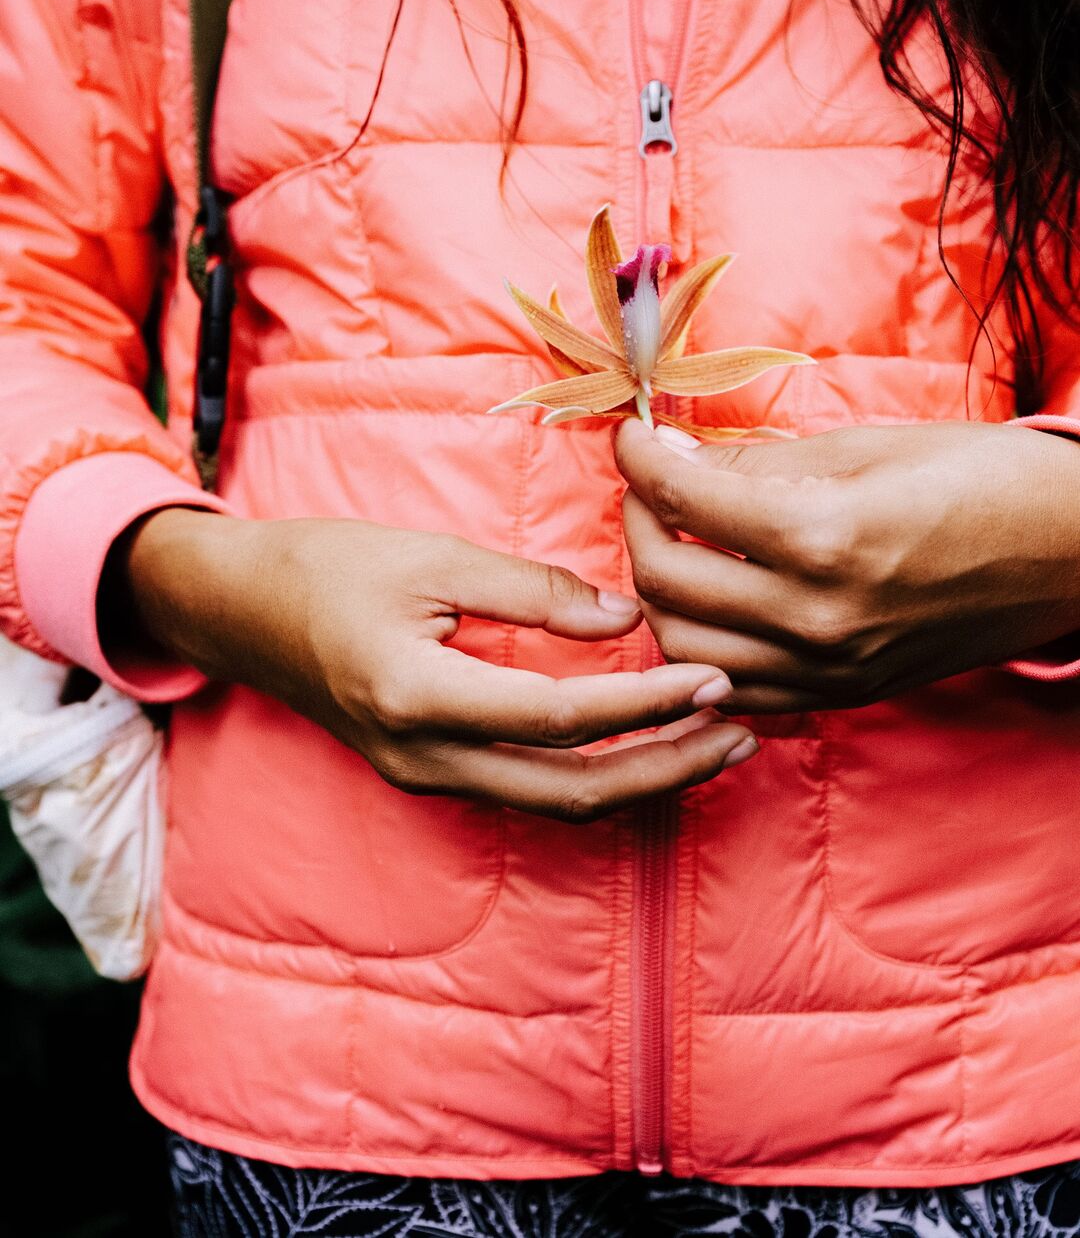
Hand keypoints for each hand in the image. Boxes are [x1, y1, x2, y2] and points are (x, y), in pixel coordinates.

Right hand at [120, 511, 757, 819]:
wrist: (244, 611)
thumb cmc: (332, 568)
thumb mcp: (434, 558)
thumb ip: (535, 591)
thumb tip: (628, 617)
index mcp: (421, 695)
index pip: (561, 717)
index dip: (646, 704)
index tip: (714, 679)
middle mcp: (425, 757)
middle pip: (570, 790)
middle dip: (664, 769)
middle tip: (738, 733)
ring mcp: (424, 776)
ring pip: (553, 803)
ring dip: (638, 780)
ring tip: (710, 745)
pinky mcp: (428, 773)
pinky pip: (526, 790)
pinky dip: (593, 773)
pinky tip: (637, 744)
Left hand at [615, 418, 1079, 712]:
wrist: (1072, 553)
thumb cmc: (982, 480)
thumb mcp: (867, 447)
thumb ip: (757, 462)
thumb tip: (673, 458)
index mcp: (824, 536)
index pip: (684, 497)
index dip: (638, 457)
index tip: (632, 436)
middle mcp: (816, 616)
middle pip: (665, 578)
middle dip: (635, 519)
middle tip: (649, 486)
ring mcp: (826, 668)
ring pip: (681, 644)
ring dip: (657, 588)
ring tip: (674, 542)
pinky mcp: (840, 695)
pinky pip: (732, 689)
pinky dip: (699, 648)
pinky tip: (709, 606)